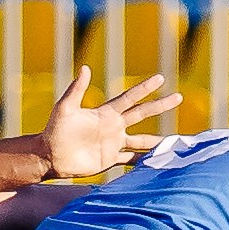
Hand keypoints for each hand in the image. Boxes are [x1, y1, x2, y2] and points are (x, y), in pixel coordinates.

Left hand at [38, 68, 183, 177]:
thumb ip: (76, 89)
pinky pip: (130, 160)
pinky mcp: (109, 160)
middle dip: (160, 106)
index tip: (160, 79)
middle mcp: (113, 127)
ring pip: (141, 140)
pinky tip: (155, 162)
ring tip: (174, 140)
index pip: (130, 98)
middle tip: (178, 98)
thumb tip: (85, 68)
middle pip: (142, 114)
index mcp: (105, 113)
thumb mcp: (65, 107)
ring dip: (156, 140)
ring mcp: (113, 144)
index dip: (145, 88)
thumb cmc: (54, 130)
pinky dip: (143, 161)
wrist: (49, 155)